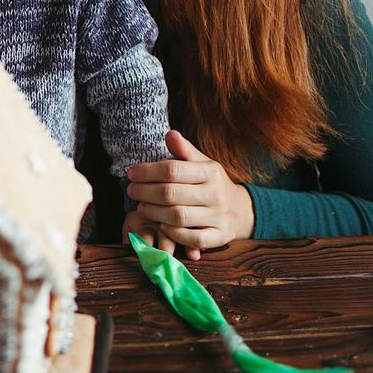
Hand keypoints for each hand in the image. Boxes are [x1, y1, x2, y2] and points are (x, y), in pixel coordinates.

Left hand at [125, 130, 254, 258]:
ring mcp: (218, 217)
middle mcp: (215, 194)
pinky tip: (161, 226)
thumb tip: (169, 134)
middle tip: (131, 191)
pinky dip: (174, 234)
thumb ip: (184, 150)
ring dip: (154, 212)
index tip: (131, 173)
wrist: (241, 210)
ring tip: (141, 207)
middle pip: (171, 194)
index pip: (172, 170)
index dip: (147, 172)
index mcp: (210, 171)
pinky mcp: (219, 237)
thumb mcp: (202, 163)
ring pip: (178, 216)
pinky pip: (193, 239)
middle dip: (145, 192)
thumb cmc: (212, 184)